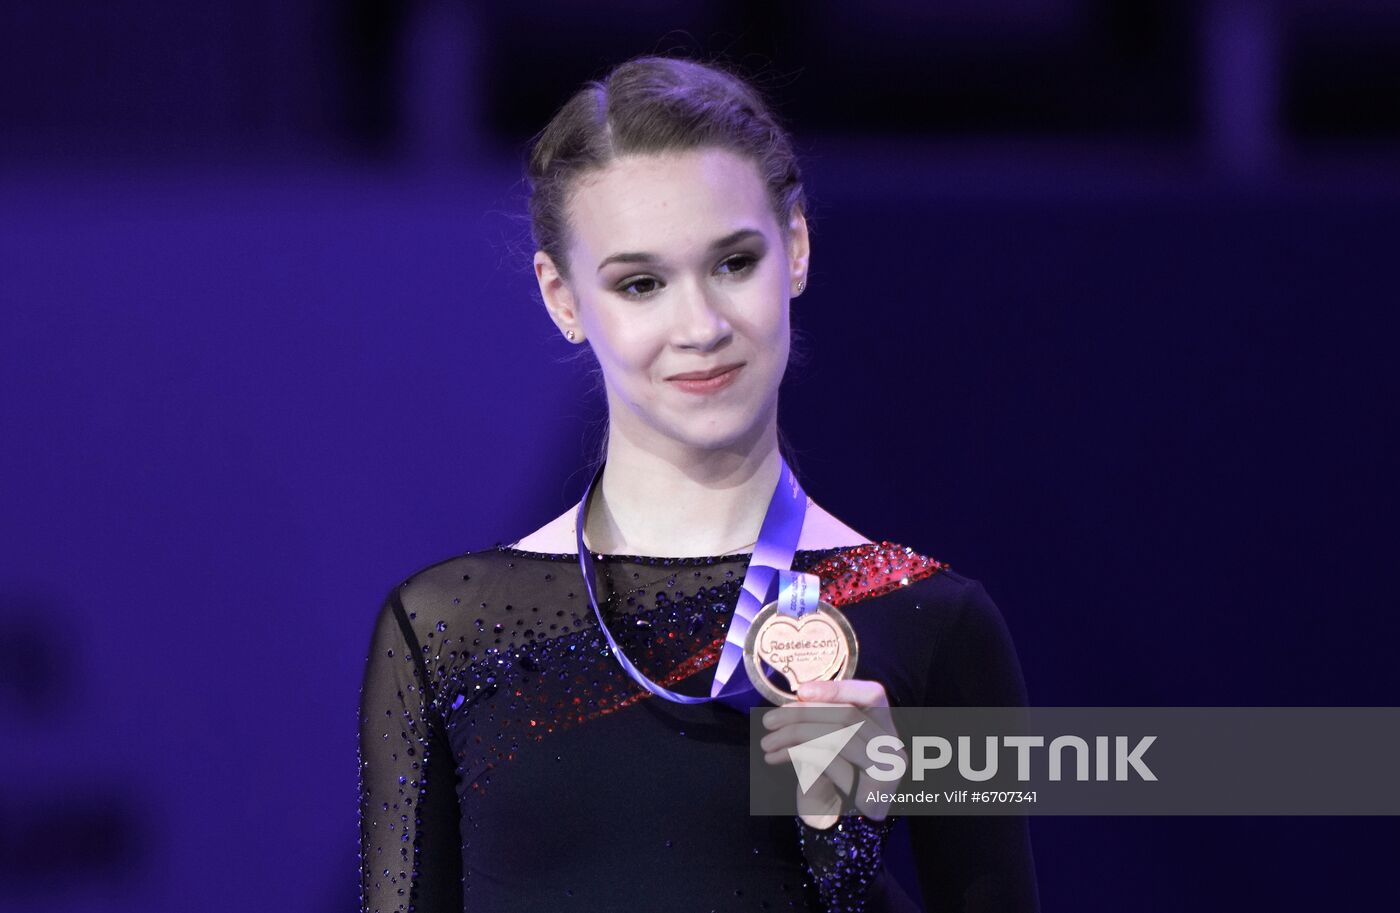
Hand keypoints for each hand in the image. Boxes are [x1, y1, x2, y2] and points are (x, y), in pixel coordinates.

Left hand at [758, 678, 904, 828]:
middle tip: (769, 720)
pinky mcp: (870, 791)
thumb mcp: (828, 749)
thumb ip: (823, 724)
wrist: (838, 835)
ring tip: (767, 742)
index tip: (801, 692)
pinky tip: (775, 758)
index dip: (838, 688)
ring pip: (838, 735)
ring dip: (793, 734)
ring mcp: (886, 771)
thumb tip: (799, 698)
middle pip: (848, 714)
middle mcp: (892, 748)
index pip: (873, 695)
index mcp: (886, 732)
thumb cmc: (830, 788)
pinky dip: (796, 754)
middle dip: (802, 713)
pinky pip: (829, 760)